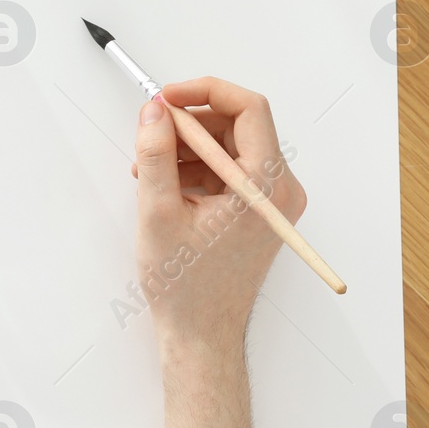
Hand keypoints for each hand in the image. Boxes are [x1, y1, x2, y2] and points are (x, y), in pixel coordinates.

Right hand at [129, 78, 305, 353]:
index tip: (167, 98)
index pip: (249, 109)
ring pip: (231, 148)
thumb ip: (156, 155)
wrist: (201, 335)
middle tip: (150, 133)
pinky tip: (164, 185)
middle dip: (190, 124)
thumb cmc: (186, 287)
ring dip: (188, 148)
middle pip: (239, 126)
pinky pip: (229, 171)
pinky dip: (196, 169)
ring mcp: (272, 203)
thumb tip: (154, 112)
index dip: (205, 92)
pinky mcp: (258, 213)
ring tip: (149, 169)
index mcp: (266, 187)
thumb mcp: (158, 212)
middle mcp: (279, 191)